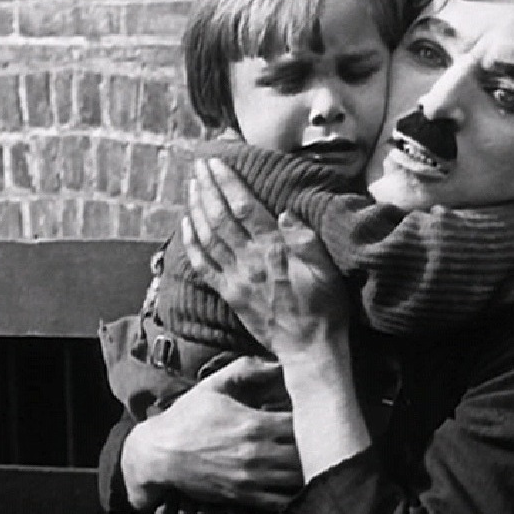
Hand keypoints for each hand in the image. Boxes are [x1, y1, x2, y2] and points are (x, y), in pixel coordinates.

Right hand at [121, 355, 300, 510]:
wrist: (159, 455)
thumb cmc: (188, 417)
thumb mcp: (214, 386)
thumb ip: (248, 369)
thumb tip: (278, 361)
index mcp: (254, 424)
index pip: (301, 422)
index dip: (313, 416)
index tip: (315, 410)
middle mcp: (257, 454)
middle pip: (306, 453)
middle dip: (317, 444)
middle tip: (322, 435)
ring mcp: (252, 479)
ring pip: (298, 479)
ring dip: (310, 468)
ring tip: (316, 456)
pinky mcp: (245, 497)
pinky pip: (281, 502)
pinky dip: (295, 493)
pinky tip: (300, 482)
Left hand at [183, 158, 349, 361]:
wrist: (308, 350)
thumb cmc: (324, 309)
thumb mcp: (326, 272)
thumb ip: (306, 241)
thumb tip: (285, 213)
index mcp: (274, 251)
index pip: (245, 209)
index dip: (229, 183)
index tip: (218, 162)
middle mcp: (250, 262)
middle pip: (221, 218)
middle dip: (209, 188)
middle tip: (200, 165)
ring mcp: (236, 279)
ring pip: (208, 238)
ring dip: (197, 209)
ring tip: (192, 186)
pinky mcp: (230, 294)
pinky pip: (203, 266)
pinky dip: (192, 243)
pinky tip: (187, 224)